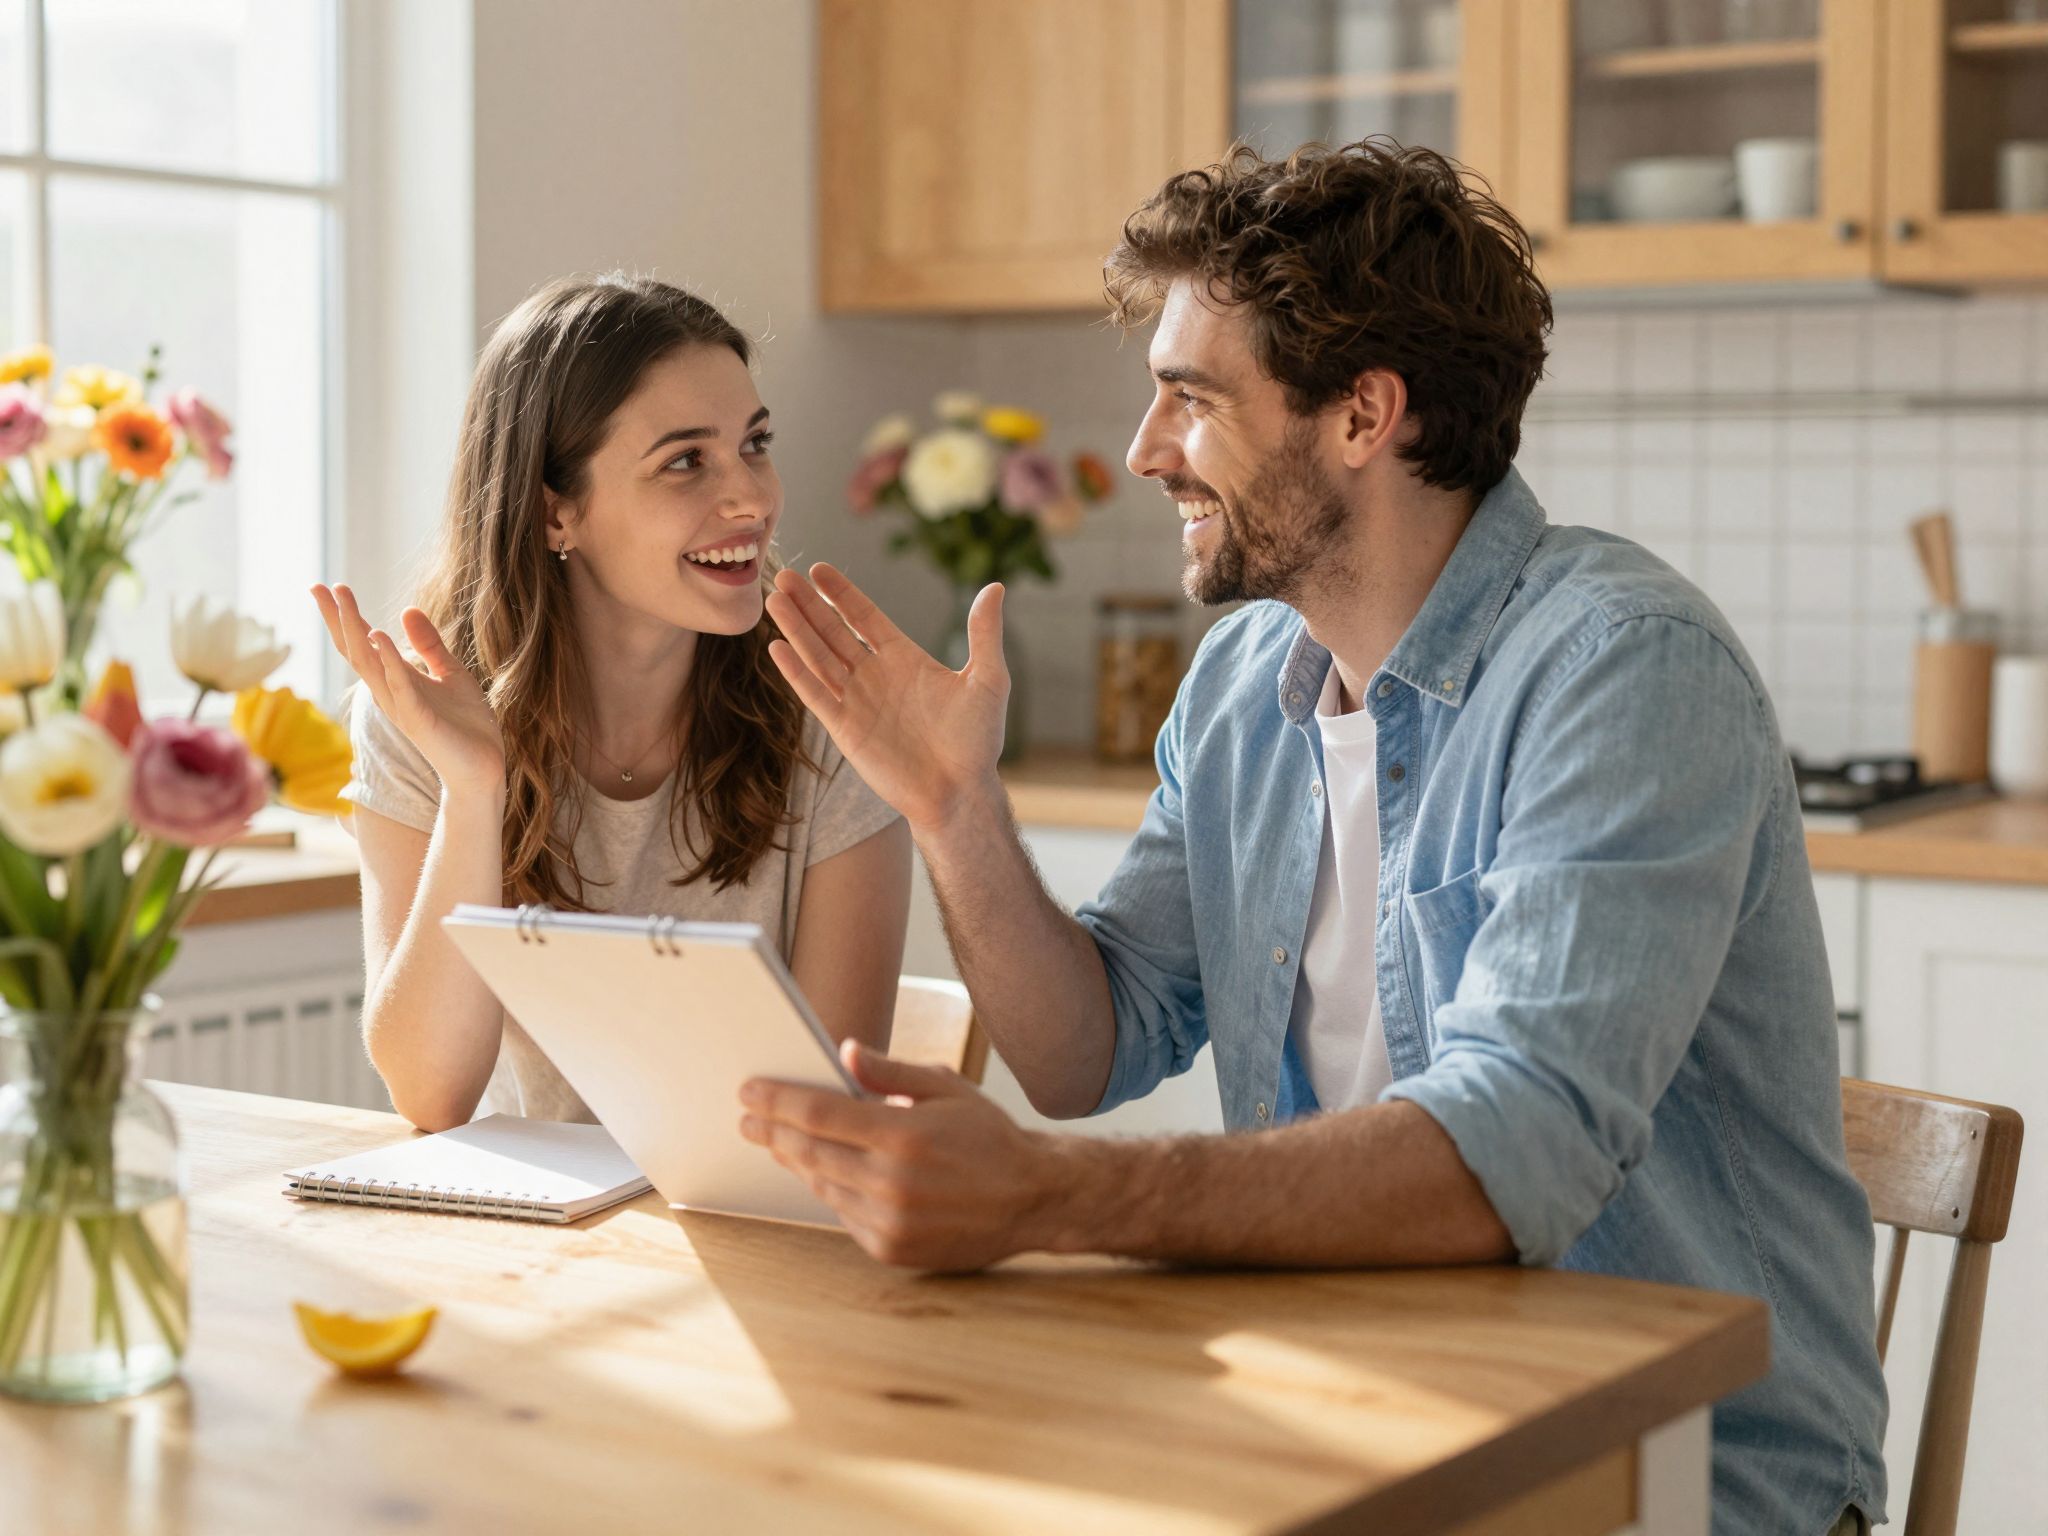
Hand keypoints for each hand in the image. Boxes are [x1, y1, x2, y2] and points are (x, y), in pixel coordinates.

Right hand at [311, 584, 503, 798]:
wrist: (483, 770)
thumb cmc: (467, 727)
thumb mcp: (450, 674)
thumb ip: (429, 645)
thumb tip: (408, 609)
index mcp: (397, 680)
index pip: (362, 643)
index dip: (345, 616)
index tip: (328, 586)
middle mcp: (391, 693)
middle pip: (354, 650)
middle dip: (338, 618)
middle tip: (318, 586)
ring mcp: (401, 707)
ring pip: (369, 665)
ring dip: (355, 630)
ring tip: (343, 599)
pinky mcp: (419, 720)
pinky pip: (399, 687)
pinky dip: (389, 661)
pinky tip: (379, 635)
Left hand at [739, 1040, 1060, 1270]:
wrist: (1033, 1200)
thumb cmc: (990, 1137)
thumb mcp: (947, 1089)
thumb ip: (891, 1071)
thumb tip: (844, 1051)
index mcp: (904, 1135)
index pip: (818, 1113)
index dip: (776, 1100)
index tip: (749, 1091)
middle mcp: (892, 1183)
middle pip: (809, 1151)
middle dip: (772, 1131)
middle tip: (749, 1117)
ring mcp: (890, 1222)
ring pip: (822, 1185)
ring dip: (797, 1161)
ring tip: (781, 1141)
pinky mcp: (891, 1249)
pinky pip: (843, 1214)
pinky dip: (831, 1191)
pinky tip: (826, 1173)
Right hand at [765, 564, 1005, 833]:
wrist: (959, 791)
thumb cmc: (978, 740)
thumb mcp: (988, 680)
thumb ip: (984, 633)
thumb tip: (997, 586)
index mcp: (904, 658)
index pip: (864, 616)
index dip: (841, 593)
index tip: (818, 569)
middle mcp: (875, 675)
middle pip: (833, 631)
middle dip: (809, 604)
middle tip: (784, 576)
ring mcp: (857, 701)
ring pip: (818, 657)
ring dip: (796, 630)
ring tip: (775, 600)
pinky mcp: (844, 729)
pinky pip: (815, 695)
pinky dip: (796, 673)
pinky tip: (777, 647)